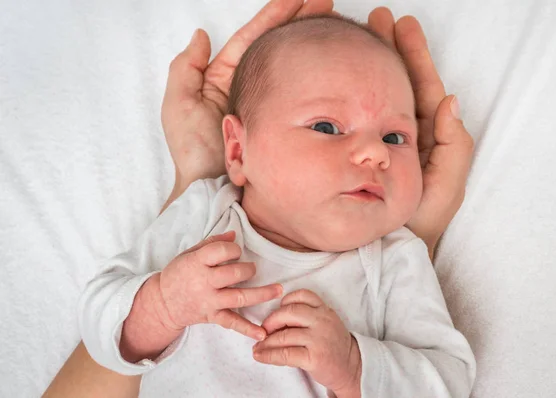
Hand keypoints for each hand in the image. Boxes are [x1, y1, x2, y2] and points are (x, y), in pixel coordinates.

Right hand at [159, 231, 281, 337]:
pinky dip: (248, 329)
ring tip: (278, 290)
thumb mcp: (190, 254)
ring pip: (239, 297)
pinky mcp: (212, 316)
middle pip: (234, 274)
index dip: (233, 249)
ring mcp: (209, 301)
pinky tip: (262, 333)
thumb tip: (234, 235)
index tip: (236, 251)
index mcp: (197, 263)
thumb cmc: (179, 273)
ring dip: (261, 294)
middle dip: (248, 269)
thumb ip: (212, 243)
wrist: (162, 303)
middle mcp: (204, 282)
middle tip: (251, 269)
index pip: (220, 251)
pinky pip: (232, 323)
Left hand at [161, 0, 333, 189]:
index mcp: (223, 77)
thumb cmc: (193, 152)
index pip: (253, 37)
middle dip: (298, 21)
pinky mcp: (280, 121)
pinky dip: (311, 77)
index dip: (274, 15)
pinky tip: (327, 64)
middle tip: (325, 4)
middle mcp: (247, 86)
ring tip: (331, 25)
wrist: (211, 189)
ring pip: (289, 66)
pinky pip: (297, 94)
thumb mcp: (178, 104)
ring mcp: (267, 103)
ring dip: (307, 44)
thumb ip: (186, 68)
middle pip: (275, 45)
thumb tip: (201, 35)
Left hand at [252, 290, 361, 395]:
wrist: (351, 367)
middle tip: (263, 331)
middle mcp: (322, 321)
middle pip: (289, 312)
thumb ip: (306, 316)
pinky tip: (261, 356)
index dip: (284, 302)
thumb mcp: (325, 322)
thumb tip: (275, 321)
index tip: (277, 312)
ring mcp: (319, 339)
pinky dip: (268, 355)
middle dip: (271, 321)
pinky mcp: (314, 357)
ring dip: (266, 342)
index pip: (301, 295)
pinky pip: (285, 354)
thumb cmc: (333, 344)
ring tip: (258, 347)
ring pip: (284, 335)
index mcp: (324, 310)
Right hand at [368, 10, 474, 256]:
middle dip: (389, 50)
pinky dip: (346, 93)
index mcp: (424, 137)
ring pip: (373, 94)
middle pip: (396, 82)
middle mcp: (399, 133)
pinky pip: (352, 116)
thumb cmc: (418, 223)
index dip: (413, 56)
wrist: (383, 247)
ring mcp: (375, 141)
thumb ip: (453, 146)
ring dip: (369, 63)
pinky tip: (337, 76)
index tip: (403, 25)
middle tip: (378, 19)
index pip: (420, 87)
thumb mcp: (443, 185)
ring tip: (360, 35)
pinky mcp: (354, 150)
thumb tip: (451, 102)